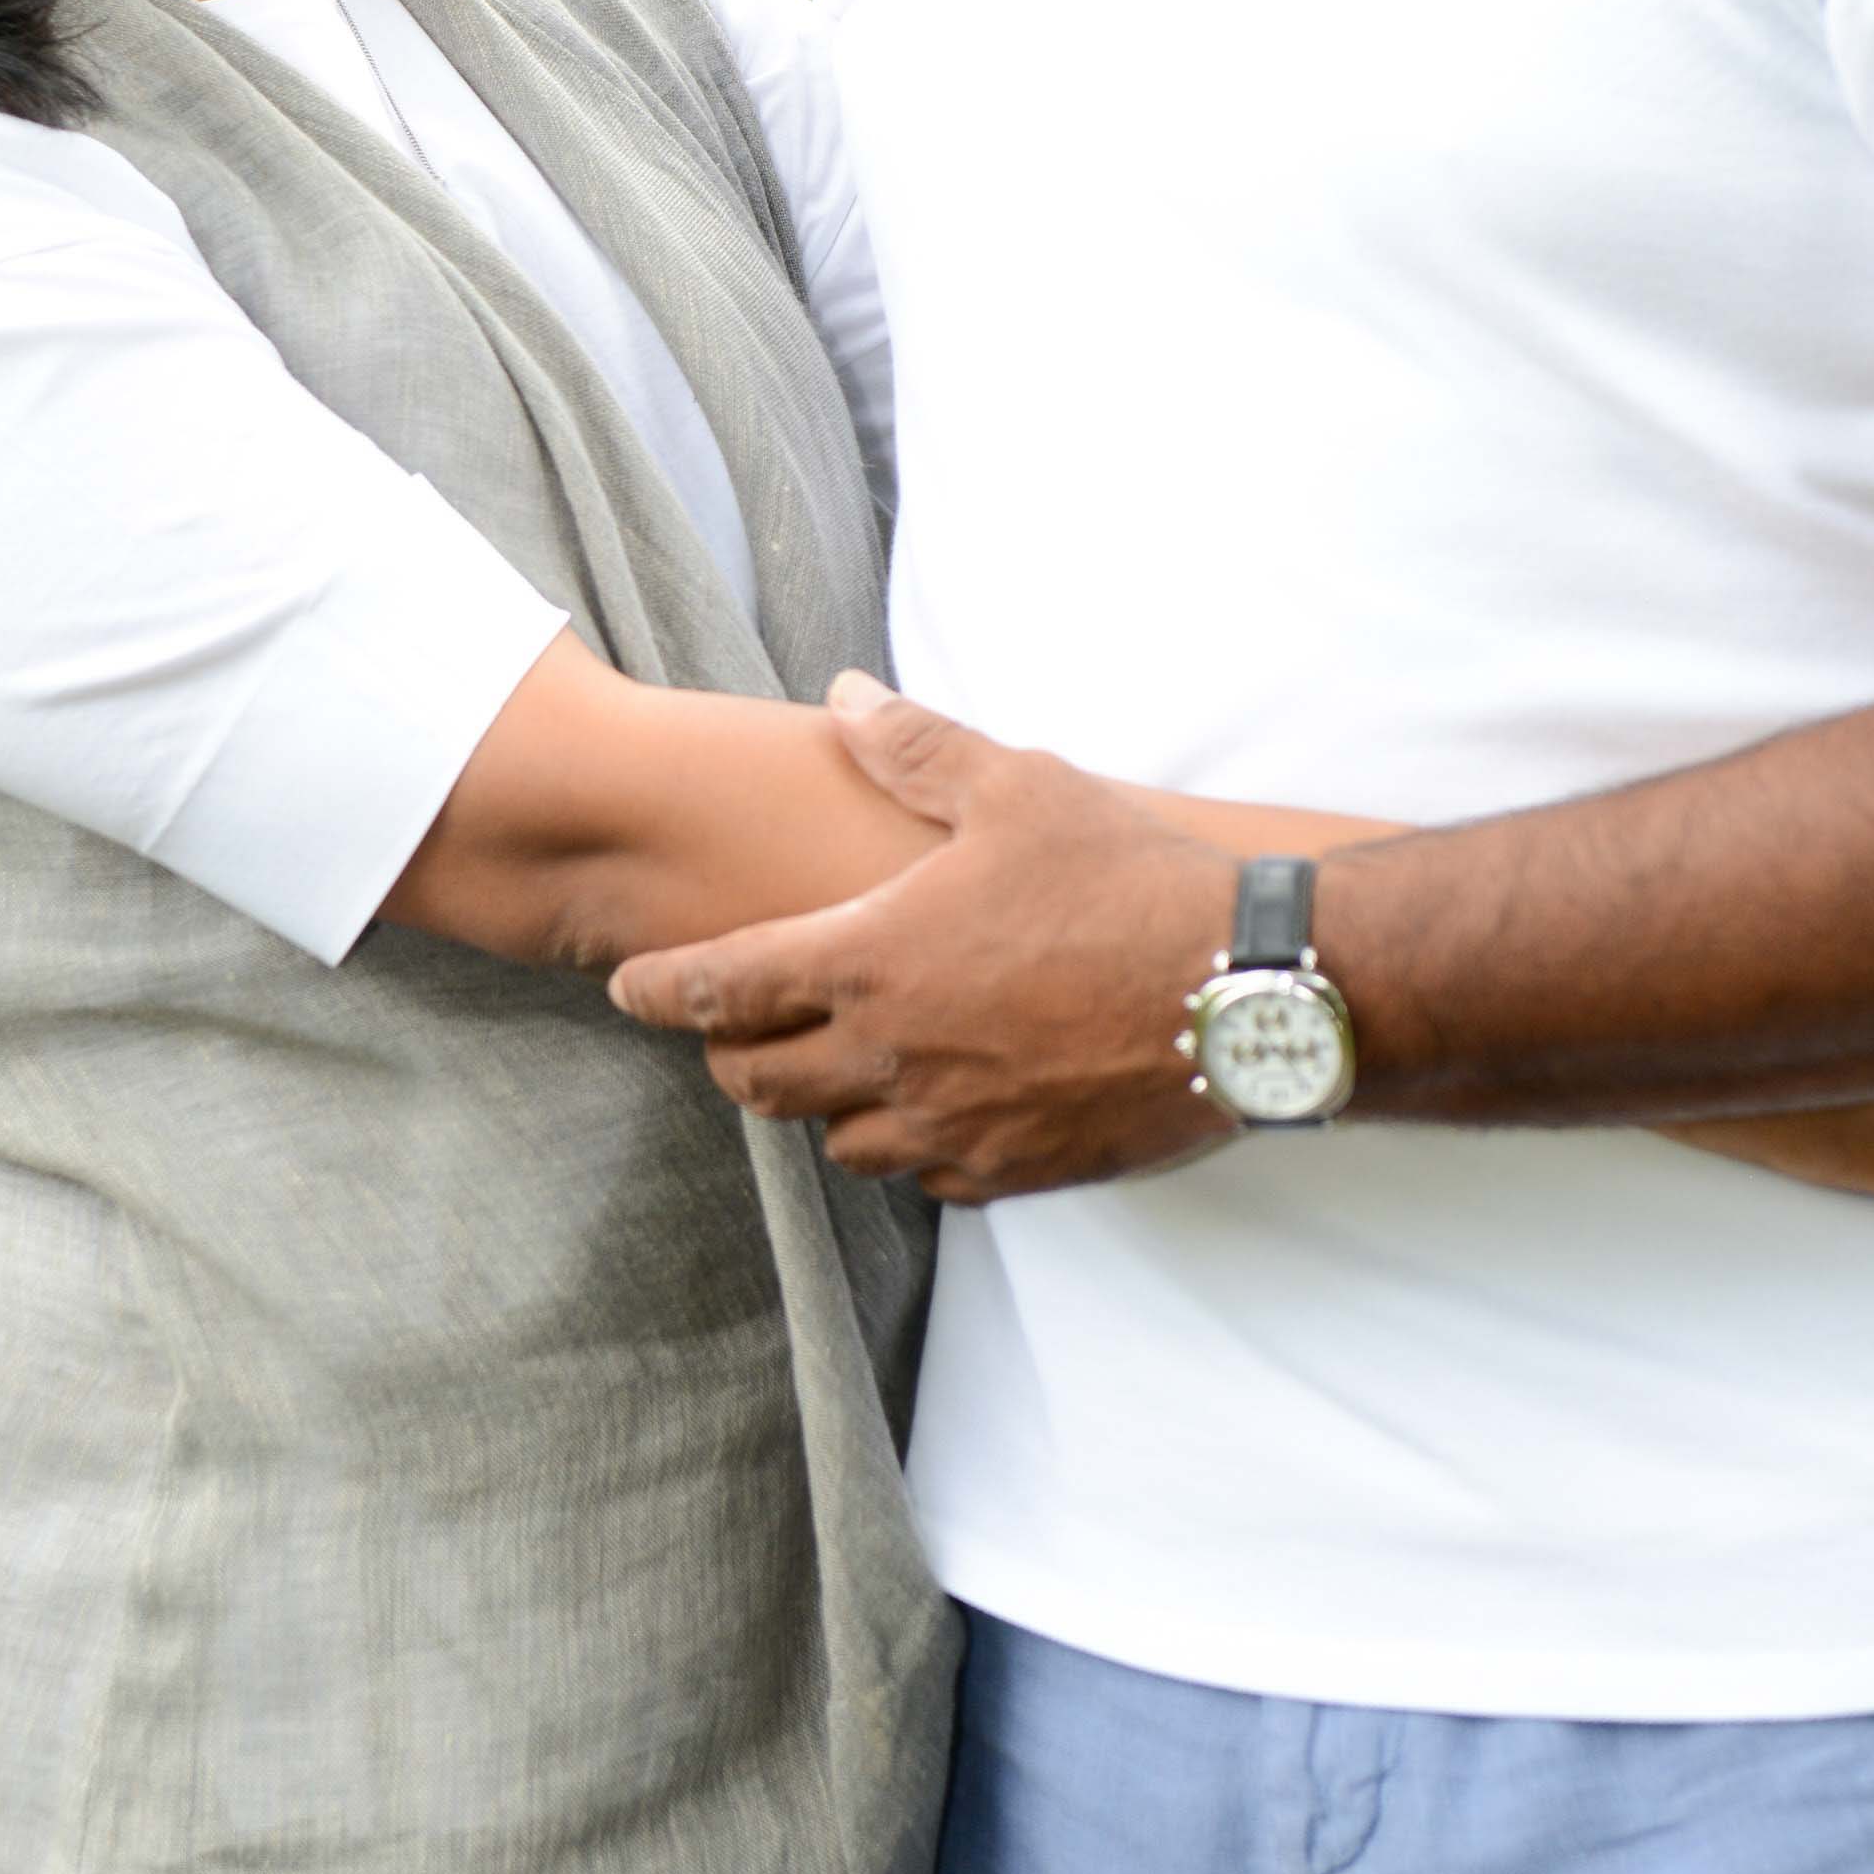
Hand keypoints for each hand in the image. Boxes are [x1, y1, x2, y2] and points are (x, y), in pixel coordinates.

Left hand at [610, 678, 1237, 1202]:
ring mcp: (949, 1124)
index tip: (628, 987)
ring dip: (819, 1107)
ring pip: (837, 1143)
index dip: (660, 990)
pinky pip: (923, 1179)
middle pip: (758, 1084)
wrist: (1245, 990)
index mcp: (871, 959)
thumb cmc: (1127, 879)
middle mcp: (892, 1056)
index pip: (721, 987)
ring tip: (837, 1067)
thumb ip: (914, 747)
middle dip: (731, 1056)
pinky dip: (907, 1149)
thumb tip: (844, 694)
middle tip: (734, 1029)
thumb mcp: (1016, 786)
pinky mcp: (1011, 1171)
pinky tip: (930, 1110)